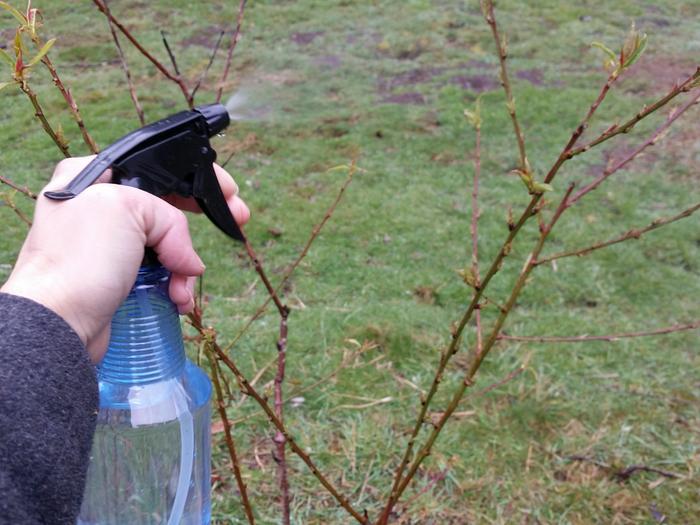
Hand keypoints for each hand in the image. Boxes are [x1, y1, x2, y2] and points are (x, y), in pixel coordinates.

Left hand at [0, 156, 249, 361]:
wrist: (57, 324)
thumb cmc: (80, 260)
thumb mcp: (128, 208)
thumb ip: (169, 218)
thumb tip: (187, 261)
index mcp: (93, 177)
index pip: (157, 167)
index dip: (197, 178)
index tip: (229, 191)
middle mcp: (99, 207)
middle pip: (167, 206)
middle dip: (202, 220)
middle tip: (238, 219)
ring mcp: (108, 245)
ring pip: (168, 244)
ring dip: (186, 266)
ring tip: (184, 286)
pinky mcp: (116, 276)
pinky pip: (160, 273)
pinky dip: (175, 285)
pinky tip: (178, 300)